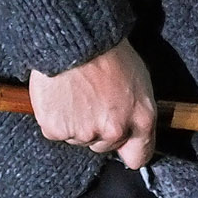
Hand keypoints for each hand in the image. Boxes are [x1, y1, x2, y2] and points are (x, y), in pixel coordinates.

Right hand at [28, 39, 158, 170]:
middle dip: (99, 130)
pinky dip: (56, 118)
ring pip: (79, 139)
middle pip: (105, 147)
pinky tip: (60, 96)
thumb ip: (137, 110)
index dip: (129, 150)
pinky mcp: (57, 130)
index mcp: (141, 120)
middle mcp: (115, 131)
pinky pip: (56, 132)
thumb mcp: (140, 80)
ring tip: (76, 93)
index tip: (123, 144)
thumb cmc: (109, 53)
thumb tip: (133, 127)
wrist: (74, 40)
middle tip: (92, 100)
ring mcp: (84, 133)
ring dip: (76, 123)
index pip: (139, 157)